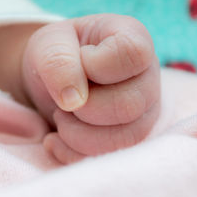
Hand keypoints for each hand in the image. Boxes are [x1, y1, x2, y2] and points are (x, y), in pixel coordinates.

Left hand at [22, 14, 160, 163]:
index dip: (97, 66)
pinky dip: (74, 154)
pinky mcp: (133, 137)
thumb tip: (74, 100)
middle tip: (62, 100)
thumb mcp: (48, 43)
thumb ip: (57, 60)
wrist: (57, 79)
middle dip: (84, 109)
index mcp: (133, 38)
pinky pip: (112, 158)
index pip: (133, 53)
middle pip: (129, 105)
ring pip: (126, 139)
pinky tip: (55, 139)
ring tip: (60, 118)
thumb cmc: (59, 53)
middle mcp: (148, 76)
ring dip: (78, 135)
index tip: (78, 64)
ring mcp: (146, 111)